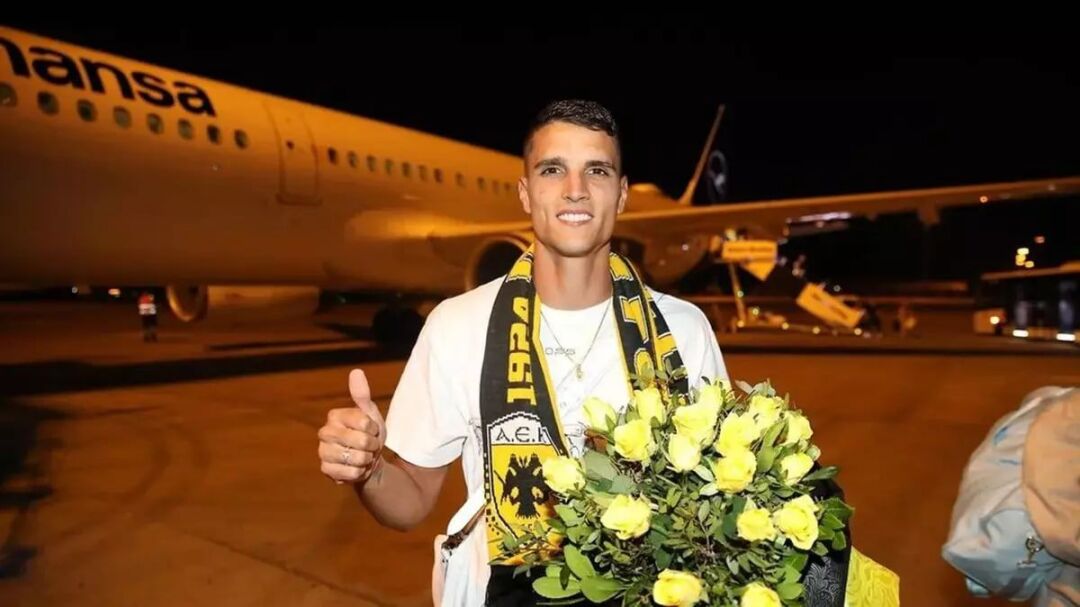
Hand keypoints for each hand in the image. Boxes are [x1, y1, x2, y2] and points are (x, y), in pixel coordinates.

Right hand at [318, 369, 386, 484]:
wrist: (368, 461)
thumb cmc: (369, 434)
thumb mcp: (370, 413)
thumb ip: (362, 395)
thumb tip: (356, 371)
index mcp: (335, 416)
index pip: (364, 423)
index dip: (374, 429)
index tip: (371, 430)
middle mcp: (324, 432)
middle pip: (361, 441)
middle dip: (372, 446)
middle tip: (369, 446)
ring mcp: (323, 452)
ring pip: (356, 458)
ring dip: (366, 460)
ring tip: (363, 457)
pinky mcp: (326, 470)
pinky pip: (350, 473)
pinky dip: (359, 472)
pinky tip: (356, 468)